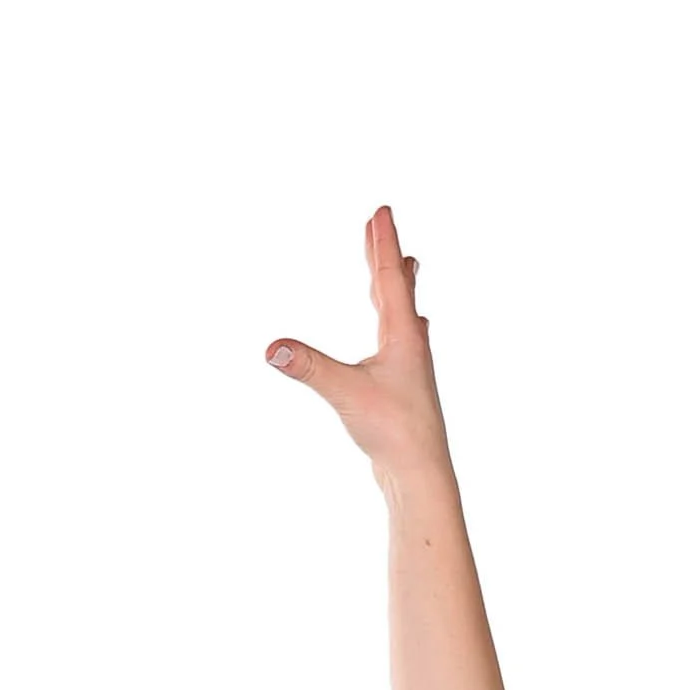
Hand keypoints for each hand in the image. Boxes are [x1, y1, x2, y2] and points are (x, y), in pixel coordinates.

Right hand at [265, 203, 453, 489]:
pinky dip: (397, 324)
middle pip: (399, 289)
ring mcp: (411, 369)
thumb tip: (272, 348)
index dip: (383, 243)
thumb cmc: (394, 433)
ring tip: (405, 269)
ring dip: (398, 288)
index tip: (382, 210)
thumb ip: (309, 367)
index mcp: (403, 335)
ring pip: (404, 315)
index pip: (389, 277)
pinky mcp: (405, 390)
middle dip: (387, 257)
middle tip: (383, 227)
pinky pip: (401, 343)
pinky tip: (400, 337)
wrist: (420, 476)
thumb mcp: (346, 393)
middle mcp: (412, 346)